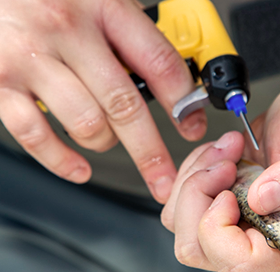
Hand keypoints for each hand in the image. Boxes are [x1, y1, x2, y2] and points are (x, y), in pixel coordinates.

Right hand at [0, 0, 206, 202]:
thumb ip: (128, 35)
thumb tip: (168, 80)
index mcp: (103, 6)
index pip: (158, 63)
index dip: (182, 102)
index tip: (192, 126)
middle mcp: (67, 31)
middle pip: (125, 105)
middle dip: (151, 152)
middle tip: (165, 177)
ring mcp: (32, 57)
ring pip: (86, 124)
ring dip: (105, 144)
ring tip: (108, 140)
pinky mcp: (1, 80)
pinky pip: (34, 134)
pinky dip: (61, 160)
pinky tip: (79, 168)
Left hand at [162, 131, 279, 271]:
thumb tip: (262, 200)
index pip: (240, 266)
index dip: (219, 230)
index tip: (229, 192)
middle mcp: (259, 237)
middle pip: (196, 249)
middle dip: (197, 197)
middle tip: (225, 163)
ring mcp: (235, 221)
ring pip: (180, 223)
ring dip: (195, 178)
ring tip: (228, 150)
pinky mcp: (217, 202)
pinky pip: (179, 199)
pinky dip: (192, 169)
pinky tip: (221, 152)